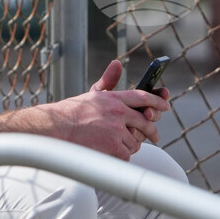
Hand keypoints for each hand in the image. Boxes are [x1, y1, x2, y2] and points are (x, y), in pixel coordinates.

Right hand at [0, 60, 170, 160]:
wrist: (54, 128)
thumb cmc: (69, 112)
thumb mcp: (91, 94)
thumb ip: (107, 80)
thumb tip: (117, 63)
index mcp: (113, 98)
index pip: (142, 97)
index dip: (157, 101)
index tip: (164, 105)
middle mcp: (118, 112)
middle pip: (146, 121)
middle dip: (152, 130)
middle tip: (154, 135)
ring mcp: (117, 130)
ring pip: (136, 141)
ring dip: (130, 144)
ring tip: (117, 143)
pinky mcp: (113, 147)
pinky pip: (127, 154)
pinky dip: (120, 155)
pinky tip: (110, 152)